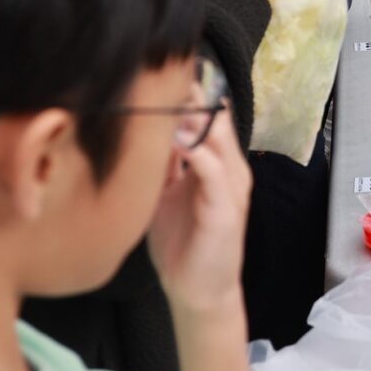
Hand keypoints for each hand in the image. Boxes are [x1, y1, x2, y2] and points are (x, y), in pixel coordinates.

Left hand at [148, 99, 251, 315]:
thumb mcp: (165, 194)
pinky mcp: (226, 209)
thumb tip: (139, 133)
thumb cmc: (181, 242)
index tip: (158, 79)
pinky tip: (175, 141)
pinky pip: (214, 171)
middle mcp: (230, 168)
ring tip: (166, 104)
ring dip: (192, 119)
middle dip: (189, 100)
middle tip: (158, 84)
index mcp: (217, 163)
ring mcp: (231, 187)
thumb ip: (160, 164)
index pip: (209, 117)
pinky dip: (196, 152)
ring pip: (218, 138)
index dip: (188, 97)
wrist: (197, 291)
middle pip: (216, 119)